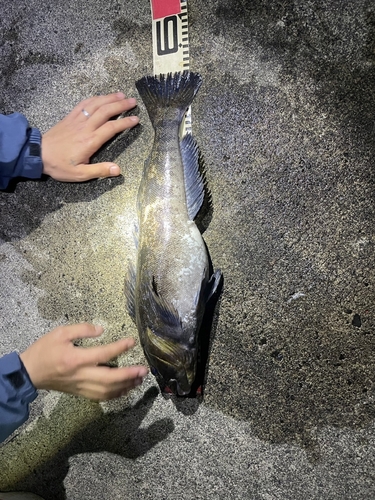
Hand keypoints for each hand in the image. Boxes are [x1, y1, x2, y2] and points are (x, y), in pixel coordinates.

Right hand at [20, 323, 147, 400]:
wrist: (29, 373)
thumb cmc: (44, 350)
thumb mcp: (60, 332)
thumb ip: (82, 329)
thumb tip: (101, 329)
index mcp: (77, 359)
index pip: (103, 354)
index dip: (120, 348)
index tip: (132, 342)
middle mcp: (81, 375)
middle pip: (110, 379)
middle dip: (129, 375)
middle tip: (143, 370)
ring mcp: (81, 386)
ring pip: (107, 391)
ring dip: (125, 386)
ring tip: (138, 380)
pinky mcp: (80, 393)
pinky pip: (100, 396)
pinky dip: (115, 394)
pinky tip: (124, 389)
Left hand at [41, 93, 138, 181]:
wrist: (37, 154)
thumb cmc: (59, 166)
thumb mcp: (80, 174)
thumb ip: (100, 170)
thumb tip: (118, 170)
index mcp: (90, 141)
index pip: (112, 128)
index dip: (125, 122)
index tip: (136, 119)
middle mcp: (85, 127)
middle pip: (106, 111)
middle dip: (121, 105)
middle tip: (133, 101)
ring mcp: (77, 120)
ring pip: (96, 104)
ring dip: (109, 98)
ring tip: (121, 95)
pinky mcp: (70, 117)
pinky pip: (83, 104)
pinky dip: (94, 98)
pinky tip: (101, 97)